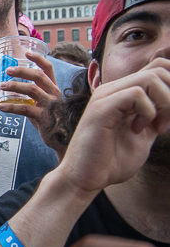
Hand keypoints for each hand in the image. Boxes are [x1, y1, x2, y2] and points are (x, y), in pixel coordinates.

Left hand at [0, 51, 63, 140]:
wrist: (63, 141)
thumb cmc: (52, 121)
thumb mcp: (45, 106)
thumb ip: (33, 99)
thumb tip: (12, 93)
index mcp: (54, 89)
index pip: (49, 69)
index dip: (38, 59)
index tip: (26, 52)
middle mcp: (54, 95)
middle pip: (38, 76)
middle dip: (21, 71)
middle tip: (7, 71)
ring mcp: (50, 105)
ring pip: (31, 90)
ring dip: (14, 86)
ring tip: (1, 87)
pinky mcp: (44, 117)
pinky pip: (25, 109)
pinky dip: (11, 107)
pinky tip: (1, 107)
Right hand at [56, 58, 169, 192]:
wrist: (84, 178)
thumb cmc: (110, 161)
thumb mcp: (143, 135)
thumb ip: (156, 116)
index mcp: (122, 93)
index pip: (159, 68)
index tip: (168, 118)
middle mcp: (113, 89)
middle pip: (160, 68)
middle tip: (164, 124)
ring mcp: (106, 96)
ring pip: (152, 78)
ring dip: (164, 104)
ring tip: (156, 127)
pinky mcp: (101, 108)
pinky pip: (137, 94)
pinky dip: (148, 112)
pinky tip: (138, 129)